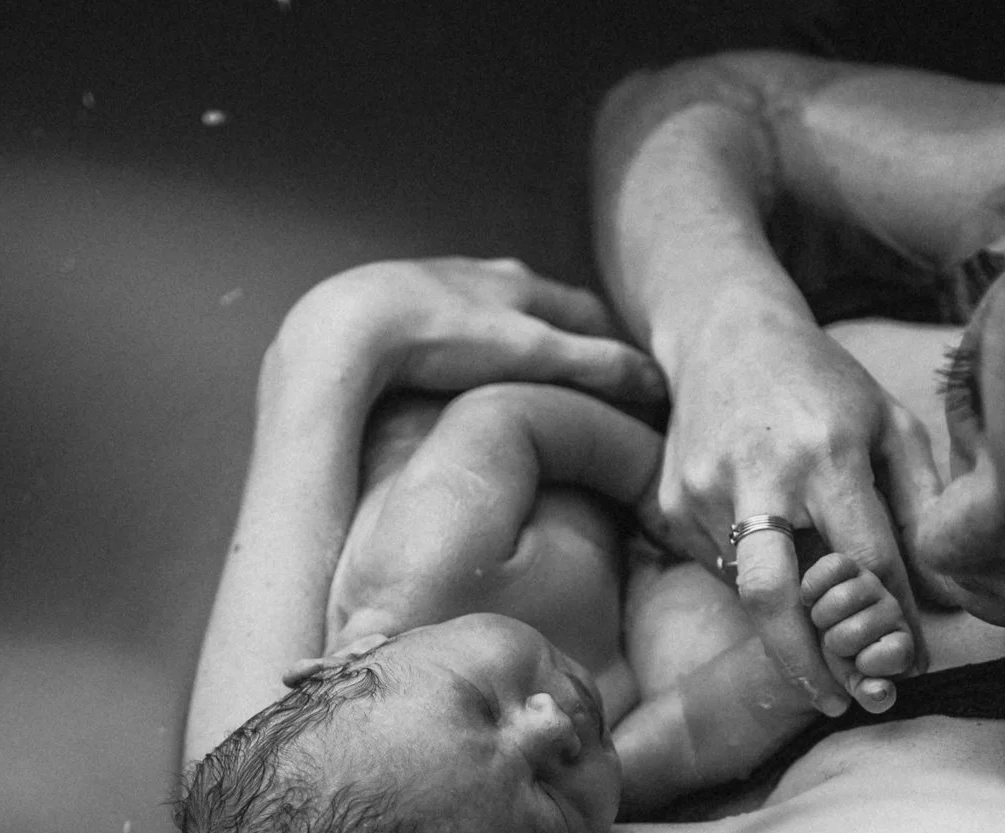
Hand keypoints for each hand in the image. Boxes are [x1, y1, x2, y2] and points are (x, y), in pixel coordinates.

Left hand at [279, 258, 664, 403]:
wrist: (349, 325)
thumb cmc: (441, 336)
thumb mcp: (532, 354)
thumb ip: (596, 367)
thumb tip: (655, 383)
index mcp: (523, 285)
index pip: (589, 313)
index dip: (615, 347)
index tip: (634, 380)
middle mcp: (485, 277)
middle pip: (544, 308)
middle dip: (570, 340)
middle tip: (590, 381)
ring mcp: (440, 288)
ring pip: (495, 314)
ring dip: (517, 341)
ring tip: (529, 379)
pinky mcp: (400, 310)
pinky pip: (451, 328)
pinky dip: (470, 350)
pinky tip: (458, 375)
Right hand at [659, 309, 929, 715]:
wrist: (724, 336)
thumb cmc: (825, 384)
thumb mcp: (889, 425)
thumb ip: (921, 505)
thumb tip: (946, 593)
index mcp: (826, 455)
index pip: (864, 561)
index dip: (889, 618)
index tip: (907, 662)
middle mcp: (758, 477)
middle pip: (776, 599)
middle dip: (808, 663)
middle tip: (841, 702)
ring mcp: (704, 494)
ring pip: (749, 592)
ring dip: (787, 625)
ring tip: (819, 642)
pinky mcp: (671, 504)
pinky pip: (722, 568)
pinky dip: (756, 581)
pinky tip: (774, 554)